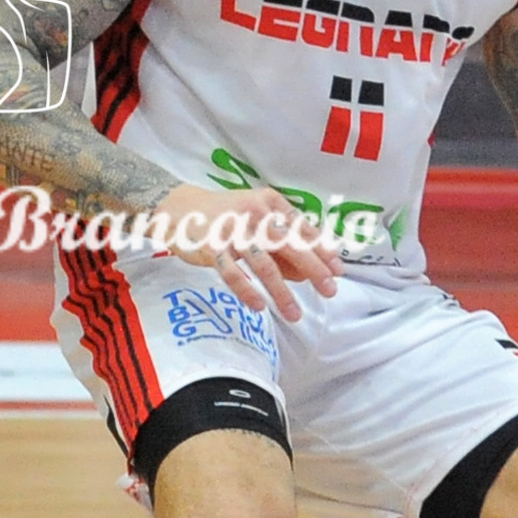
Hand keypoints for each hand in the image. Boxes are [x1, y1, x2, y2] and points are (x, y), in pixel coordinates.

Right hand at [151, 183, 342, 318]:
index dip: (322, 250)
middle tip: (330, 290)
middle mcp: (254, 214)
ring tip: (295, 314)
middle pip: (289, 245)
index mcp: (269, 203)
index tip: (338, 271)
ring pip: (263, 264)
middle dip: (313, 269)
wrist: (180, 208)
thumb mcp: (258, 215)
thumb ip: (283, 240)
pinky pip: (232, 273)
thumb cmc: (227, 215)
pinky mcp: (212, 249)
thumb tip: (308, 272)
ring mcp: (232, 232)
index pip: (302, 229)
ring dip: (281, 292)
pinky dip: (247, 291)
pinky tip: (259, 306)